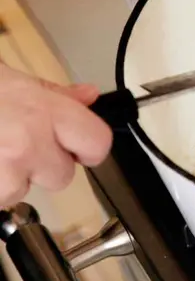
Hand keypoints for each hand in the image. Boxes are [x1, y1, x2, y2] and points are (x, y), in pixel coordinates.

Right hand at [0, 64, 111, 205]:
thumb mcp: (10, 79)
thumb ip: (55, 94)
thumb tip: (89, 96)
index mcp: (43, 111)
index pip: (98, 143)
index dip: (89, 149)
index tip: (77, 148)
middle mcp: (27, 144)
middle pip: (62, 176)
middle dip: (42, 166)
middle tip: (15, 143)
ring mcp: (5, 171)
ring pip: (25, 191)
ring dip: (11, 178)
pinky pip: (0, 200)